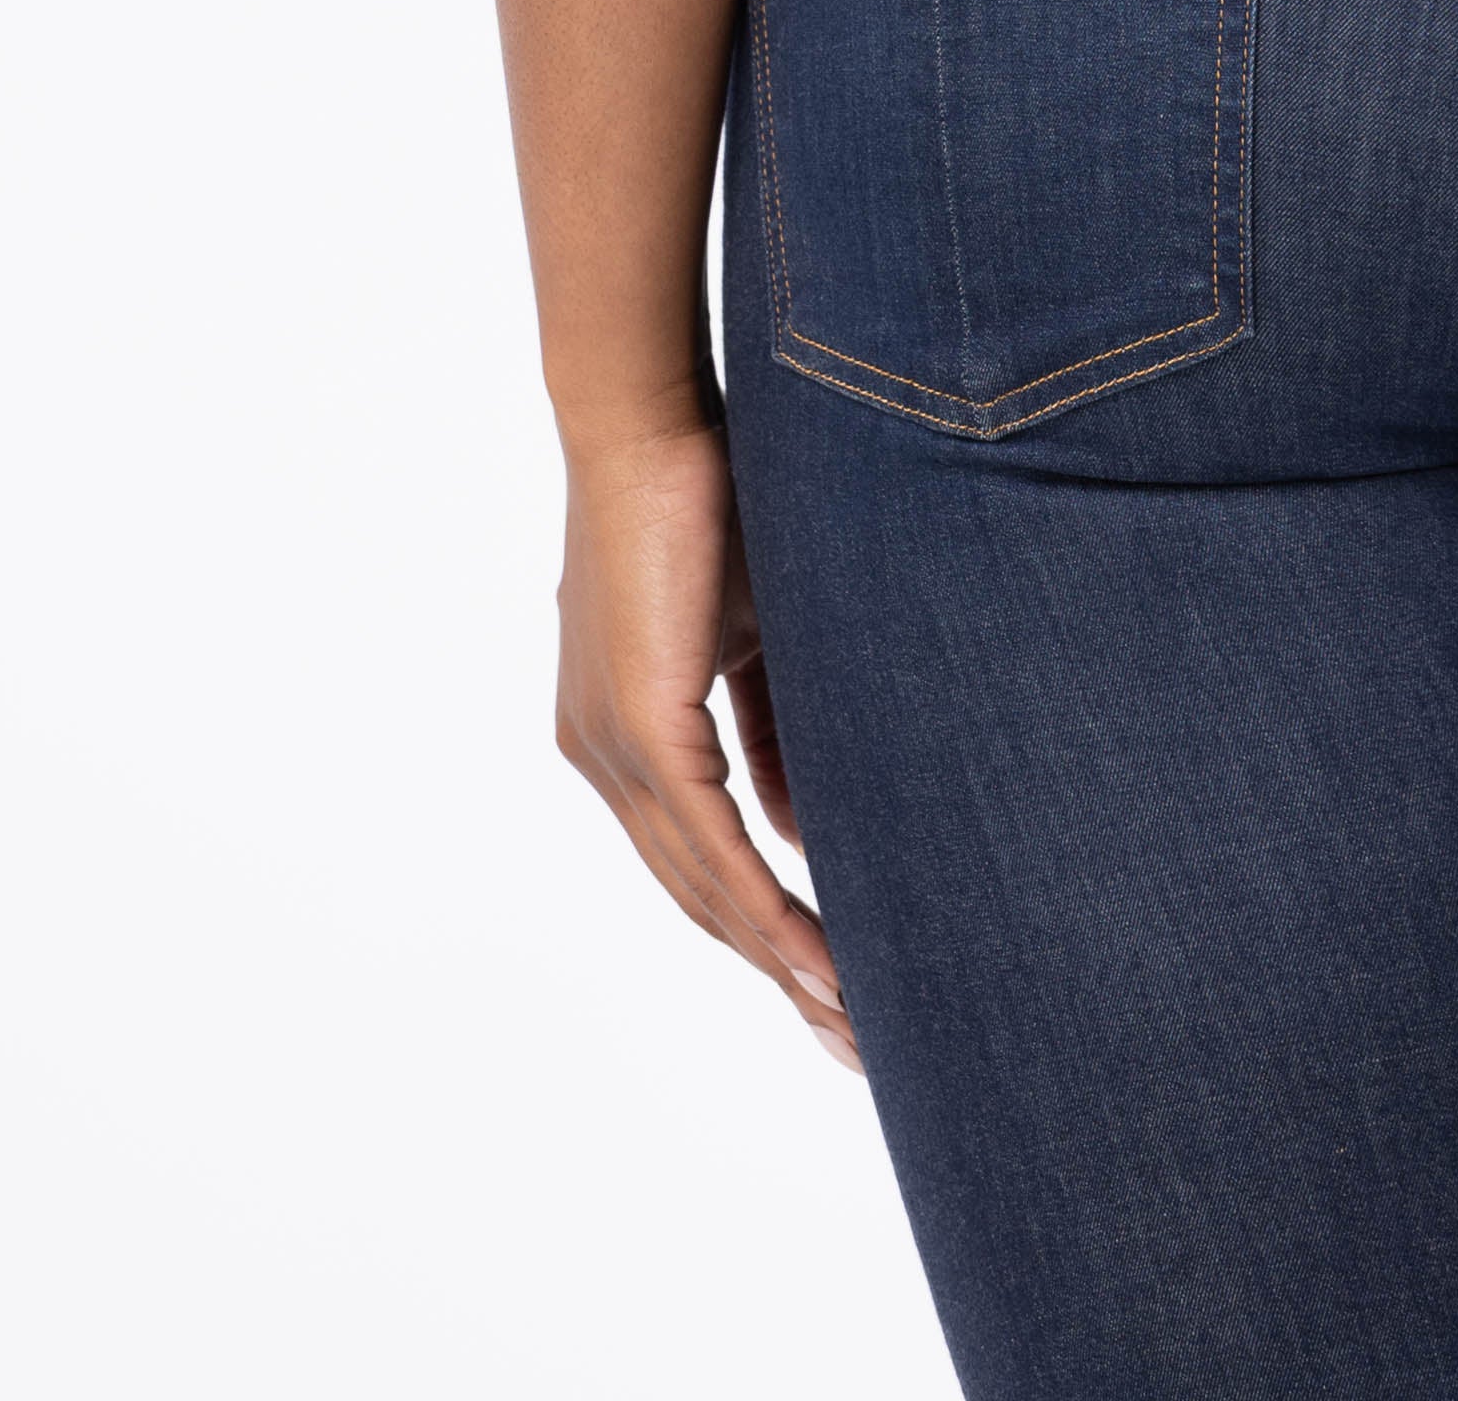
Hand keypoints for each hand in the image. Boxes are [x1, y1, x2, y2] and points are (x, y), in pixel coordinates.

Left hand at [552, 419, 858, 1076]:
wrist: (649, 417)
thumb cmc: (710, 498)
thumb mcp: (758, 636)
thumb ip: (778, 732)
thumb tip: (810, 829)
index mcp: (624, 738)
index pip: (700, 862)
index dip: (765, 930)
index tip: (833, 987)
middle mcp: (605, 758)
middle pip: (700, 898)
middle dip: (780, 975)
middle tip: (851, 1042)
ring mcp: (615, 748)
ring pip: (705, 887)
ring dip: (782, 960)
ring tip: (851, 1019)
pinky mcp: (642, 725)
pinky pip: (709, 844)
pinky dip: (766, 904)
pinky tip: (816, 955)